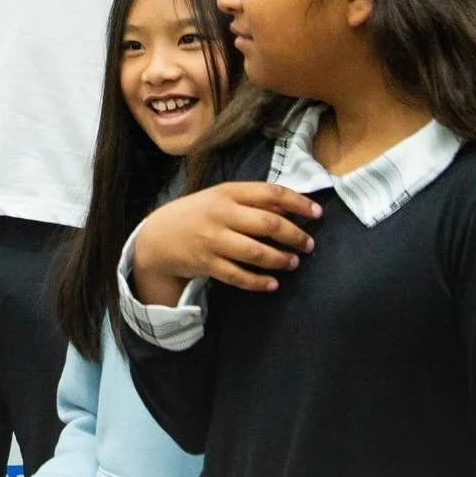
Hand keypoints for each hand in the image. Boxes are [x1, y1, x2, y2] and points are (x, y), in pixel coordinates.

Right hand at [132, 181, 319, 300]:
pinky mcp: (207, 264)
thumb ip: (252, 201)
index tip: (317, 213)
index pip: (270, 193)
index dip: (298, 202)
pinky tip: (273, 284)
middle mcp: (221, 214)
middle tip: (309, 244)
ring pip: (255, 252)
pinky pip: (239, 276)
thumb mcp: (222, 198)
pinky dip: (259, 282)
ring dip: (280, 260)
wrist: (158, 236)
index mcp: (228, 192)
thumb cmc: (198, 213)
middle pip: (267, 224)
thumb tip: (291, 209)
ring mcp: (213, 240)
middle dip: (294, 235)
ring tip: (293, 263)